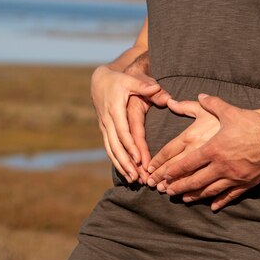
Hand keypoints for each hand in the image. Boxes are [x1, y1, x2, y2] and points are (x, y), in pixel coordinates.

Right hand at [91, 63, 169, 182]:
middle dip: (126, 163)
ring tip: (134, 180)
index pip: (123, 131)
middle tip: (138, 178)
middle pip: (116, 146)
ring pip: (111, 150)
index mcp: (115, 109)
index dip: (130, 146)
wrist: (100, 80)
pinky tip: (126, 174)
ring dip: (122, 166)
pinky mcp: (105, 131)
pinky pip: (110, 149)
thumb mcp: (132, 79)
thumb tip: (159, 91)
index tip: (139, 159)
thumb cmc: (121, 79)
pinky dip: (117, 162)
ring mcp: (105, 127)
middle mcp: (108, 121)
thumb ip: (145, 86)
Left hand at [147, 94, 259, 210]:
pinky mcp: (246, 183)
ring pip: (209, 190)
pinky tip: (212, 207)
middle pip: (194, 180)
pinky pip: (230, 195)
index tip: (162, 176)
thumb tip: (201, 96)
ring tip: (184, 199)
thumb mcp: (231, 112)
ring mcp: (233, 177)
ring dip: (195, 195)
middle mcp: (221, 166)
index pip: (187, 163)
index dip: (172, 171)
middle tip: (166, 192)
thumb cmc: (254, 125)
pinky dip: (220, 201)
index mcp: (213, 149)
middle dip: (178, 187)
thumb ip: (213, 104)